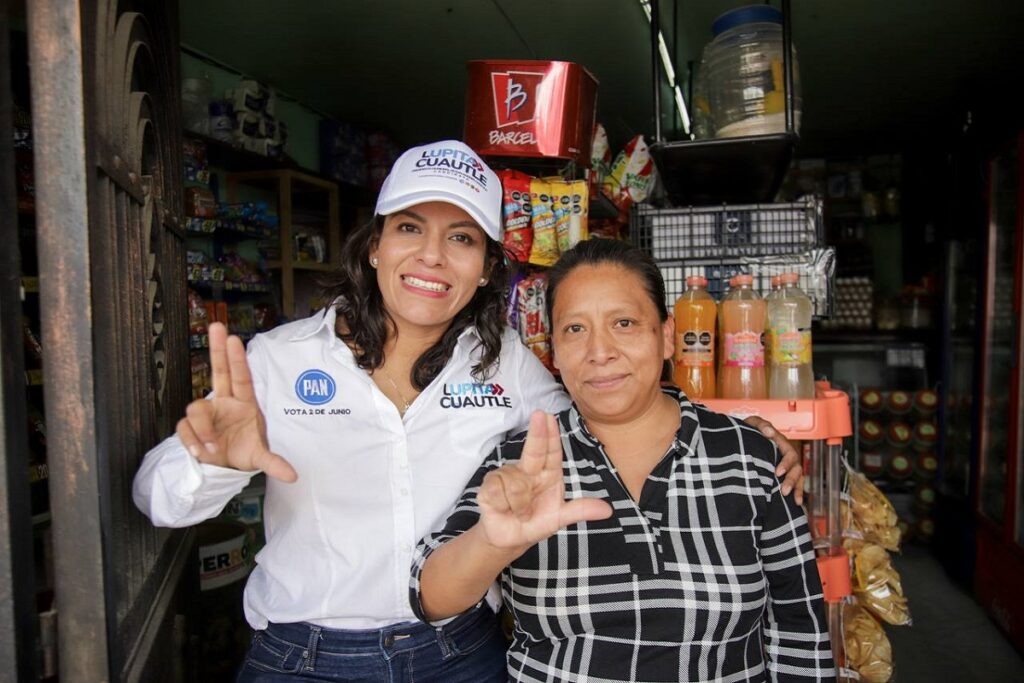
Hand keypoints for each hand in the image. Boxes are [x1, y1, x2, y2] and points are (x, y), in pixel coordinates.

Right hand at [176, 323, 296, 482]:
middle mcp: (223, 402)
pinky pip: (185, 428)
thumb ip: (273, 464)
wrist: (224, 464)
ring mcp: (206, 413)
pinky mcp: (191, 426)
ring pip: (196, 409)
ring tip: (212, 447)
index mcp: (243, 403)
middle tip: (217, 326)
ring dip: (203, 430)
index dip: (236, 359)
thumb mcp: (259, 457)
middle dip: (217, 349)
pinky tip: (202, 452)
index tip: (234, 339)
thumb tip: (293, 475)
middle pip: (218, 371)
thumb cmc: (244, 450)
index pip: (240, 377)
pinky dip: (192, 441)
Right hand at [477, 412, 611, 550]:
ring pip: (516, 482)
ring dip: (520, 504)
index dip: (552, 435)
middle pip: (534, 449)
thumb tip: (608, 510)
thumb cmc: (535, 522)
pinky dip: (504, 504)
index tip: (550, 418)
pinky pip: (498, 489)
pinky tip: (504, 508)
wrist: (510, 539)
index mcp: (549, 474)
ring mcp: (508, 475)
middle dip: (537, 433)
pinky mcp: (490, 484)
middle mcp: (529, 470)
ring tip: (520, 513)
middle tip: (540, 414)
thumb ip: (581, 510)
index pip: (552, 451)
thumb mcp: (559, 518)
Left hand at [743, 415, 803, 504]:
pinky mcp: (782, 474)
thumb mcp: (752, 424)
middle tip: (783, 491)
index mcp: (781, 443)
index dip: (786, 463)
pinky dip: (797, 493)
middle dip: (791, 480)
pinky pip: (795, 484)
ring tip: (794, 500)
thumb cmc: (748, 431)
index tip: (777, 473)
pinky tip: (796, 504)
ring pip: (798, 477)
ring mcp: (786, 465)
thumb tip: (770, 431)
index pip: (789, 453)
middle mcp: (786, 455)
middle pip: (796, 468)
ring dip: (796, 488)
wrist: (740, 440)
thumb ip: (761, 424)